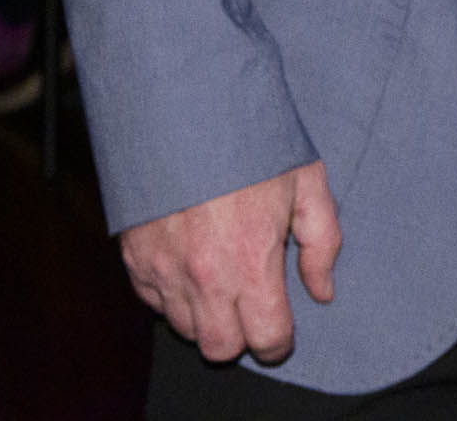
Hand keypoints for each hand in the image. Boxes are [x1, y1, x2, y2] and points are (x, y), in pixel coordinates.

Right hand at [120, 160, 340, 364]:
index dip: (279, 341)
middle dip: (240, 337)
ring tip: (221, 279)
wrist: (185, 107)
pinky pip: (152, 302)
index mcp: (251, 261)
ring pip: (184, 329)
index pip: (266, 339)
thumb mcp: (307, 182)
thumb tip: (321, 291)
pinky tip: (190, 266)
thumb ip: (321, 243)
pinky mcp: (134, 258)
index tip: (281, 328)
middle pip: (219, 349)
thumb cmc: (252, 141)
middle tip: (251, 306)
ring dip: (205, 316)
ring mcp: (164, 269)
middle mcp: (204, 276)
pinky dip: (171, 296)